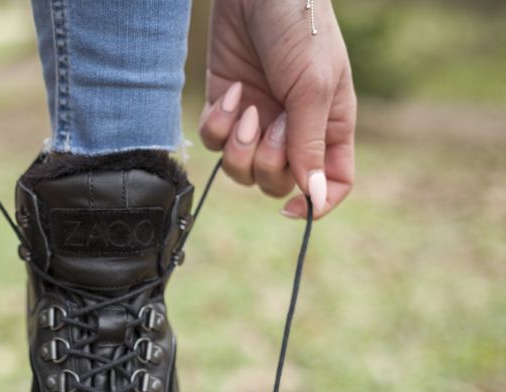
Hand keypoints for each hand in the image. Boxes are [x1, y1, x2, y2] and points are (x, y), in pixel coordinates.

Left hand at [199, 0, 355, 218]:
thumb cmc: (299, 29)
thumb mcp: (312, 86)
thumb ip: (309, 144)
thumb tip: (312, 198)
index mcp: (331, 126)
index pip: (331, 184)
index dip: (316, 205)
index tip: (293, 208)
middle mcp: (295, 129)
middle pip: (278, 183)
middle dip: (268, 163)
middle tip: (271, 123)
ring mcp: (258, 119)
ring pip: (241, 170)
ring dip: (239, 149)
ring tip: (246, 109)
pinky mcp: (226, 106)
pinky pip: (215, 142)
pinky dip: (218, 125)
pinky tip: (230, 92)